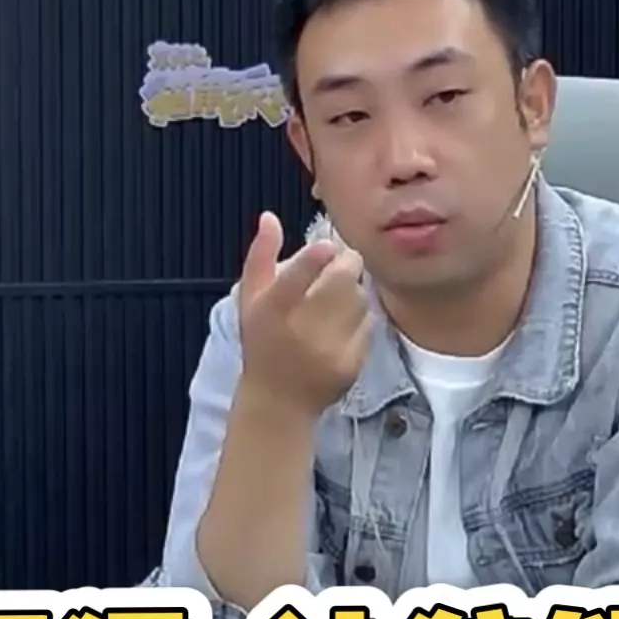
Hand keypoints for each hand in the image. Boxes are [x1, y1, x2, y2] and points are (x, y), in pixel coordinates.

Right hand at [234, 212, 371, 414]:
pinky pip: (368, 323)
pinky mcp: (351, 364)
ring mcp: (328, 349)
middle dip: (346, 262)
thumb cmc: (262, 342)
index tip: (326, 246)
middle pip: (341, 280)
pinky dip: (360, 317)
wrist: (279, 401)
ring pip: (359, 297)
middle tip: (340, 263)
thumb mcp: (250, 300)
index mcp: (271, 311)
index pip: (294, 280)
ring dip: (353, 290)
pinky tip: (343, 324)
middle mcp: (300, 330)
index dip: (313, 260)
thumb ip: (260, 256)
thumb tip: (270, 217)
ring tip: (336, 300)